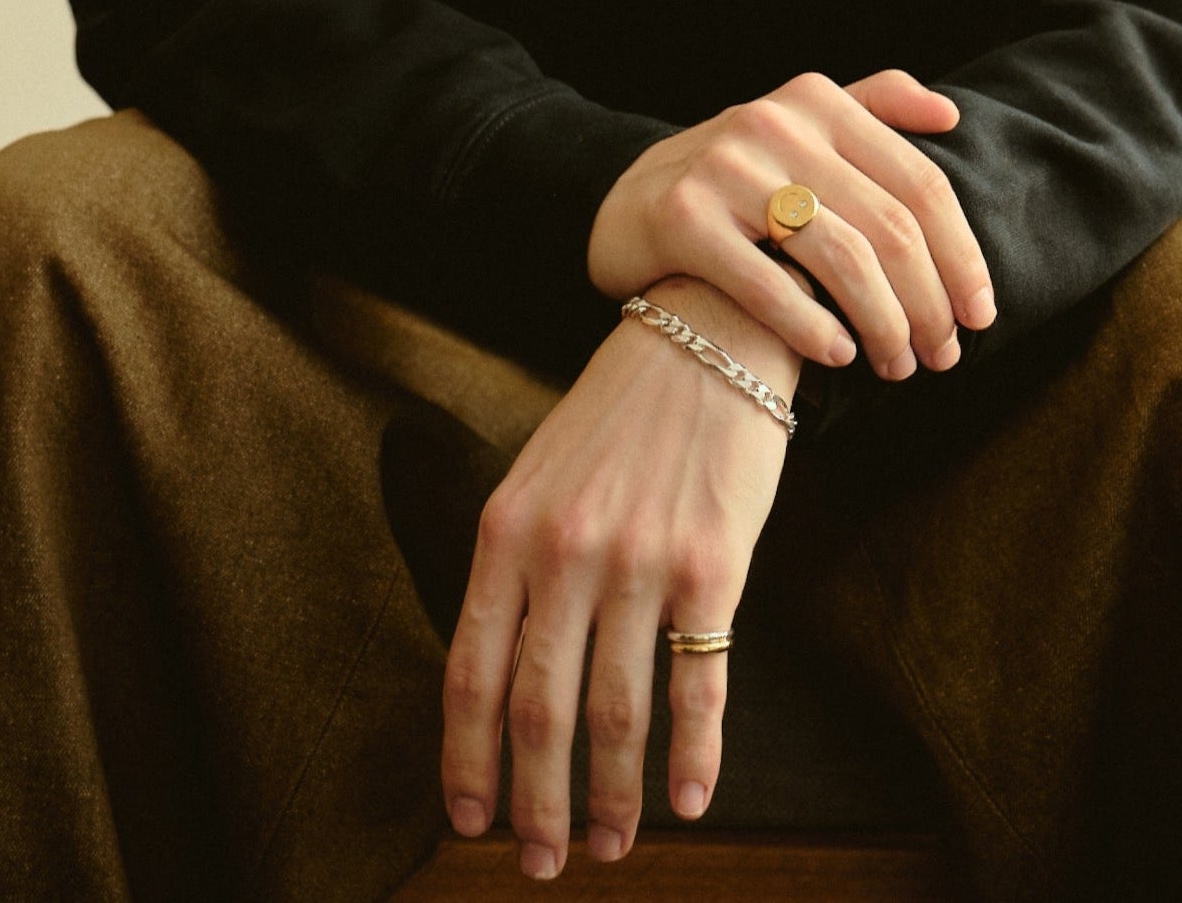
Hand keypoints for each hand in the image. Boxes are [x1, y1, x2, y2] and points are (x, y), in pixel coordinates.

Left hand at [440, 271, 797, 878]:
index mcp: (508, 528)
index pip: (470, 672)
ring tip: (612, 844)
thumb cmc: (624, 408)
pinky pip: (699, 687)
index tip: (470, 823)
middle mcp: (565, 550)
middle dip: (537, 803)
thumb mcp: (542, 470)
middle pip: (539, 711)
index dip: (467, 761)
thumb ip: (516, 561)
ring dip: (612, 797)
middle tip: (542, 861)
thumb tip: (498, 671)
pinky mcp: (714, 565)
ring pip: (616, 713)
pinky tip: (688, 800)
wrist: (711, 331)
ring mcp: (640, 561)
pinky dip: (693, 758)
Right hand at [586, 67, 996, 384]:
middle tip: (942, 355)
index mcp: (817, 103)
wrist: (623, 198)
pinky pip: (766, 283)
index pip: (919, 183)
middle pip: (888, 226)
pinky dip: (812, 328)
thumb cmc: (738, 176)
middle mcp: (775, 124)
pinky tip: (838, 357)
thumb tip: (950, 113)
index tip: (981, 314)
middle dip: (928, 302)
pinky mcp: (682, 218)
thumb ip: (874, 107)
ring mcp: (725, 168)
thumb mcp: (800, 125)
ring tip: (897, 366)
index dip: (962, 254)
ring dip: (883, 324)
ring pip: (839, 256)